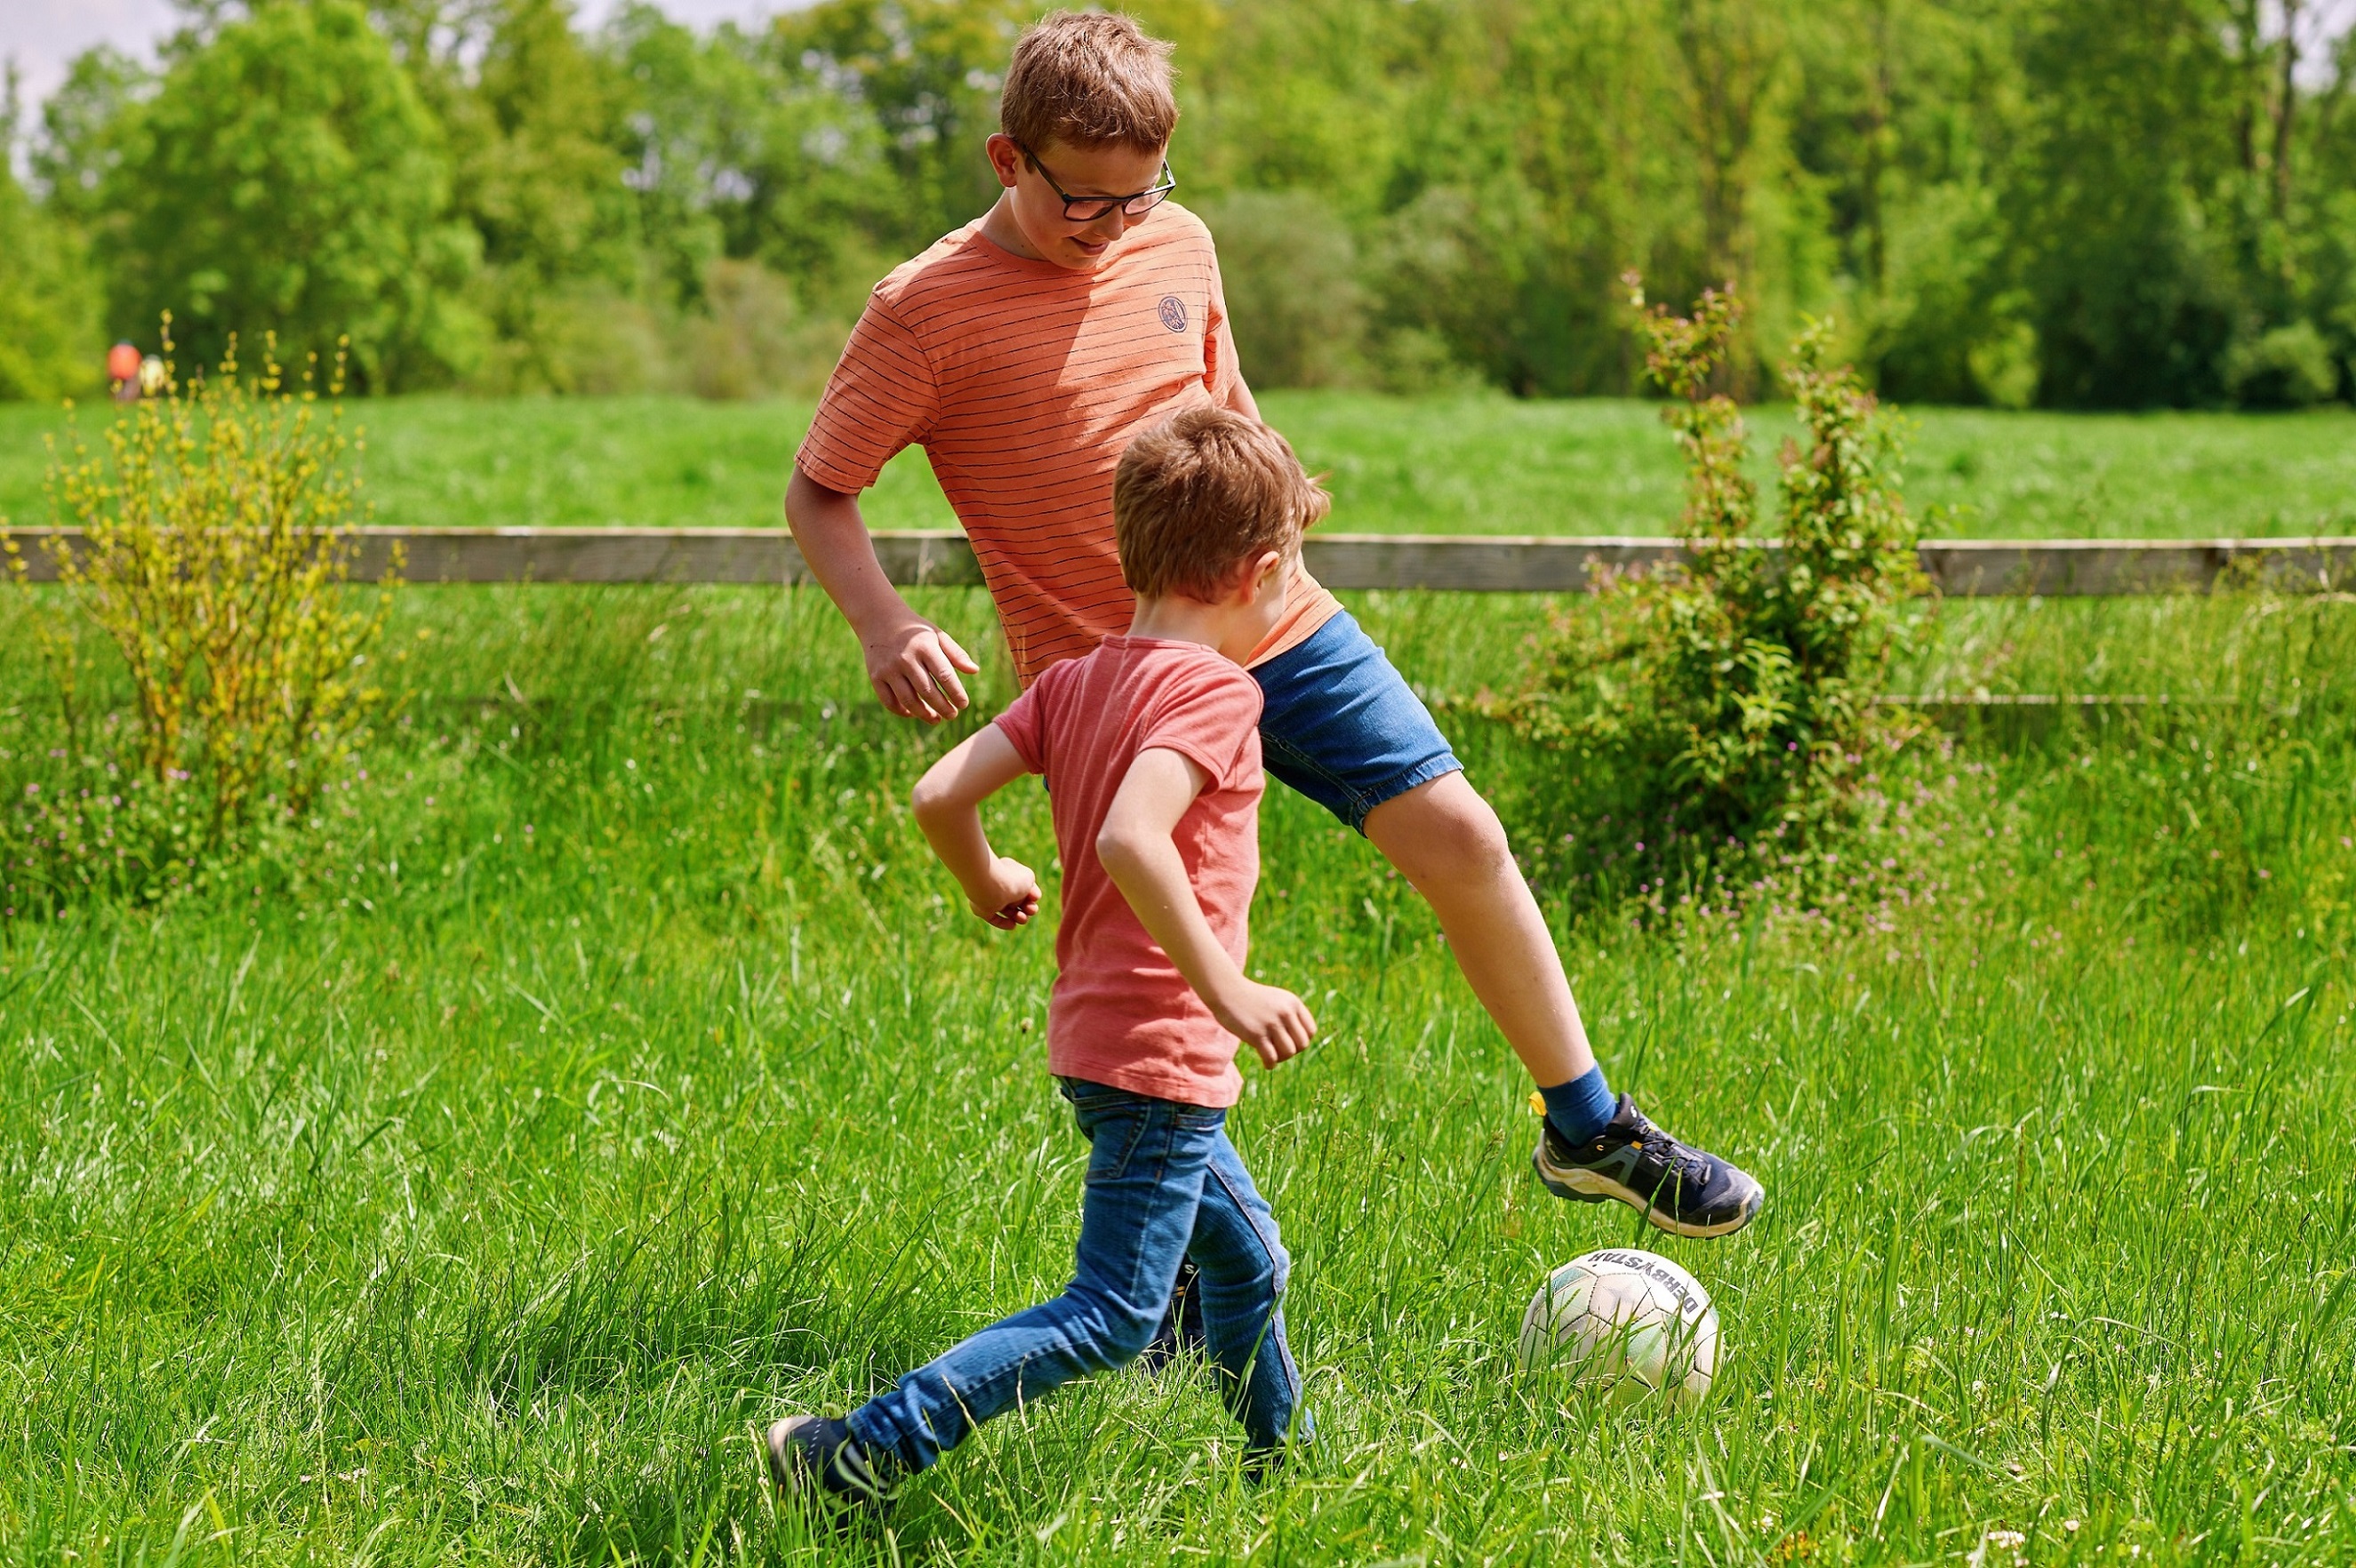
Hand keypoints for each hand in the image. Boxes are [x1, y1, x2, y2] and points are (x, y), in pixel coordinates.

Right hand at [864, 621, 980, 723]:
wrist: (879, 619)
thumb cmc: (915, 631)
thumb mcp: (937, 635)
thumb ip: (956, 653)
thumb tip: (975, 671)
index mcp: (924, 647)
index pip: (944, 675)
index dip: (956, 693)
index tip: (964, 704)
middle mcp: (905, 659)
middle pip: (927, 691)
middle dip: (943, 707)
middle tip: (953, 715)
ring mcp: (888, 669)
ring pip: (908, 700)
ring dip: (924, 714)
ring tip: (936, 719)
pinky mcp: (875, 677)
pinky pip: (890, 702)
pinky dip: (903, 711)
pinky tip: (914, 713)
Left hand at [965, 855, 1040, 929]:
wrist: (990, 886)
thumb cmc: (1011, 880)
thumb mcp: (1029, 878)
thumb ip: (1030, 887)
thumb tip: (1024, 899)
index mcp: (1007, 869)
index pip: (1023, 883)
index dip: (1032, 892)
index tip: (1036, 897)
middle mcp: (997, 882)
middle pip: (1016, 898)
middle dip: (1027, 906)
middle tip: (1032, 911)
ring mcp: (989, 895)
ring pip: (1006, 909)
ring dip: (1018, 916)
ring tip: (1023, 919)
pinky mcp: (982, 908)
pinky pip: (993, 917)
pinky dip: (1003, 923)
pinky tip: (1013, 925)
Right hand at [1212, 980, 1316, 1068]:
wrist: (1226, 990)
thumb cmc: (1251, 999)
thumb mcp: (1276, 1000)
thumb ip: (1290, 1016)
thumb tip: (1300, 1045)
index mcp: (1293, 1003)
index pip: (1310, 1031)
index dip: (1301, 1041)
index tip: (1289, 1042)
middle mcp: (1285, 1012)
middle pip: (1302, 1044)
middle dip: (1292, 1051)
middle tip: (1278, 1050)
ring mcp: (1271, 1023)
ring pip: (1289, 1052)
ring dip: (1281, 1058)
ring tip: (1271, 1056)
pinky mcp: (1256, 1034)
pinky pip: (1271, 1057)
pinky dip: (1270, 1064)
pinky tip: (1266, 1063)